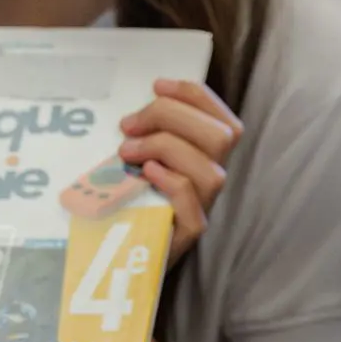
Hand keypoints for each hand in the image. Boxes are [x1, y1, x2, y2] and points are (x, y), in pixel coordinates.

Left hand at [119, 80, 242, 265]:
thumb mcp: (138, 159)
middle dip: (172, 118)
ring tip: (127, 151)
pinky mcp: (188, 234)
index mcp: (205, 157)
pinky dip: (172, 181)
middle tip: (129, 125)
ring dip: (166, 148)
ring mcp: (203, 208)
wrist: (118, 257)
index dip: (194, 95)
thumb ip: (146, 135)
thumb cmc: (128, 201)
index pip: (222, 118)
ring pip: (211, 171)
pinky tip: (146, 173)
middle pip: (222, 137)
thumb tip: (131, 112)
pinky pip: (193, 205)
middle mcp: (211, 180)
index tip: (157, 85)